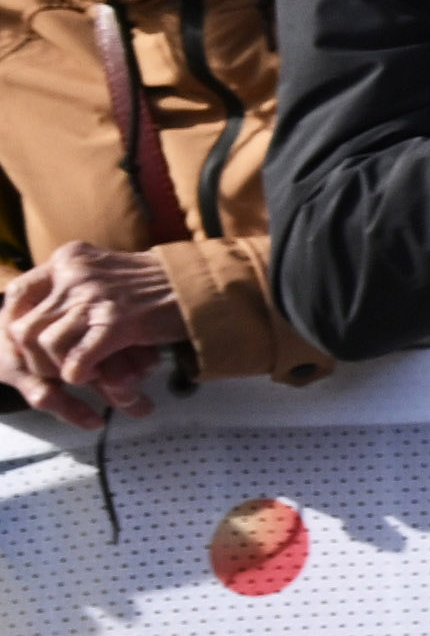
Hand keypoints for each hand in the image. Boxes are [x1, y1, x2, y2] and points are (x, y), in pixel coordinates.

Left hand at [0, 243, 179, 422]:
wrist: (205, 285)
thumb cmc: (163, 285)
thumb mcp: (108, 272)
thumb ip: (78, 284)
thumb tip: (52, 312)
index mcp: (71, 259)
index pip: (18, 293)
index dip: (14, 322)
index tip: (24, 342)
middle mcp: (76, 274)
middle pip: (26, 325)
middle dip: (33, 355)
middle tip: (51, 367)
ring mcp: (96, 297)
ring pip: (46, 343)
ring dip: (56, 367)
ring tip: (75, 373)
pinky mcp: (118, 323)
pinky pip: (78, 359)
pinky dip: (78, 373)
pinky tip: (89, 376)